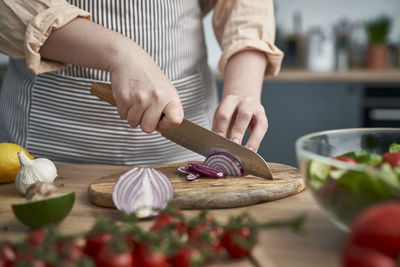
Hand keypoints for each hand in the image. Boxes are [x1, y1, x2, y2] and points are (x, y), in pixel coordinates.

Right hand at [39, 18, 183, 132]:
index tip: (161, 120)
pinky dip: (123, 109)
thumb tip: (163, 127)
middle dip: (144, 121)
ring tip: (136, 100)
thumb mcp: (165, 88)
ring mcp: (140, 99)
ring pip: (133, 123)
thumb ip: (167, 108)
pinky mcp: (124, 98)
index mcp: (170, 96)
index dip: (166, 125)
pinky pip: (122, 116)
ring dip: (132, 115)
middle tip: (144, 109)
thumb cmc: (147, 75)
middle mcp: (157, 98)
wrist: (128, 58)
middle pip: (149, 128)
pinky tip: (128, 97)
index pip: (175, 121)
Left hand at [212, 50, 267, 150]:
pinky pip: (262, 129)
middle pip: (243, 116)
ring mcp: (255, 109)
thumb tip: (215, 146)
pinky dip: (257, 141)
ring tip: (246, 151)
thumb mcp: (222, 114)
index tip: (218, 144)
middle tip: (234, 146)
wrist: (245, 98)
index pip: (223, 115)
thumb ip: (219, 128)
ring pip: (258, 123)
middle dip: (238, 132)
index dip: (220, 130)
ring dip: (251, 138)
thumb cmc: (231, 111)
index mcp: (230, 101)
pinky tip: (252, 151)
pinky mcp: (263, 117)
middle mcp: (244, 102)